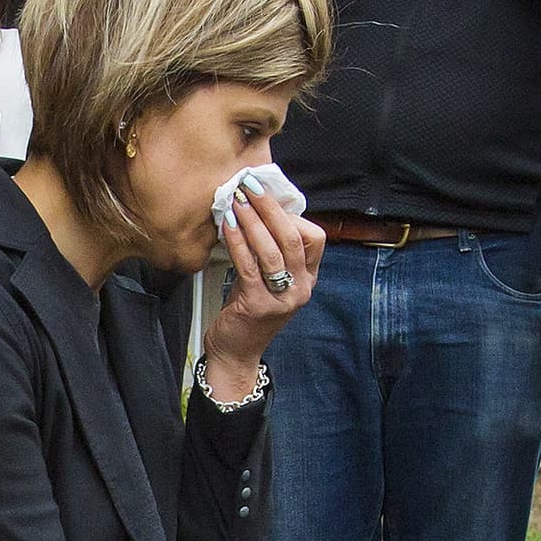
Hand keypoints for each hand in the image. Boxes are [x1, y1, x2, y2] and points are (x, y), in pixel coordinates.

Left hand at [198, 178, 324, 386]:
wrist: (235, 353)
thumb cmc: (249, 311)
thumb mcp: (268, 279)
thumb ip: (271, 251)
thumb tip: (258, 210)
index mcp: (308, 278)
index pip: (314, 237)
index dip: (291, 214)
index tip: (266, 196)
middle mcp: (301, 288)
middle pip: (293, 238)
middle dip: (270, 208)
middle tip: (251, 187)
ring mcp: (282, 299)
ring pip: (272, 250)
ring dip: (252, 222)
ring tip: (236, 202)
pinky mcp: (258, 305)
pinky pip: (248, 265)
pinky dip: (237, 241)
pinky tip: (226, 226)